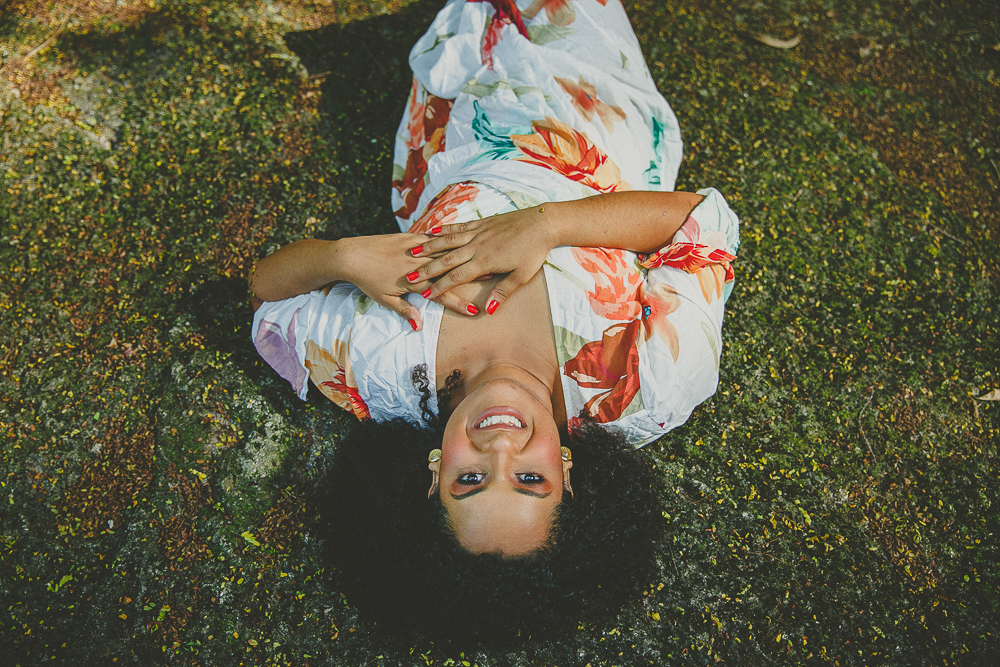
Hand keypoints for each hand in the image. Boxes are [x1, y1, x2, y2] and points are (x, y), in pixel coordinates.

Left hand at [336, 234, 482, 329]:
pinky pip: (434, 239)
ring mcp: (416, 248)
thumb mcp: (385, 299)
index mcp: (414, 282)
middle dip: (472, 277)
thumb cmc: (368, 280)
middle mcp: (419, 264)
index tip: (476, 311)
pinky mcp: (411, 236)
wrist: (352, 254)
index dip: (459, 304)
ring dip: (464, 257)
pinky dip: (448, 241)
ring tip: (482, 258)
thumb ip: (405, 310)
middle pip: (450, 272)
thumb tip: (419, 326)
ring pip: (445, 253)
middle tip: (492, 279)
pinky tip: (462, 240)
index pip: (442, 296)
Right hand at [405, 206, 557, 313]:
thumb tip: (489, 310)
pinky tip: (433, 231)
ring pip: (448, 241)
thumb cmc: (534, 251)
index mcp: (485, 261)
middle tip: (409, 276)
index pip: (457, 276)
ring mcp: (478, 232)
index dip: (439, 286)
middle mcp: (477, 246)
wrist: (542, 222)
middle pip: (446, 259)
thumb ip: (503, 292)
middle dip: (426, 268)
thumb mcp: (521, 275)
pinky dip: (444, 230)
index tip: (424, 293)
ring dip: (429, 247)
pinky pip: (459, 226)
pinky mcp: (482, 222)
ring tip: (413, 251)